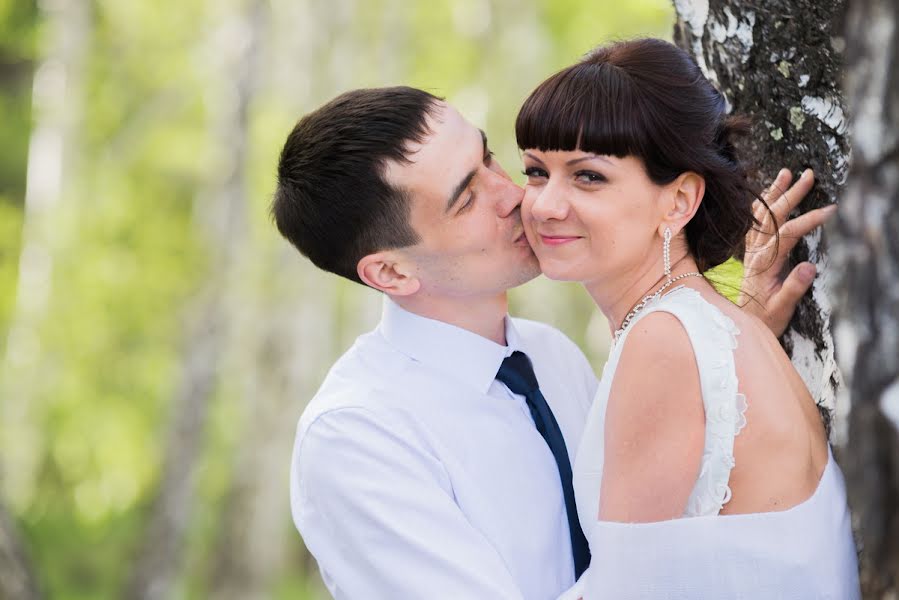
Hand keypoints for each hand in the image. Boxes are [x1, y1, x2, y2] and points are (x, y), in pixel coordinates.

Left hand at [738, 168, 836, 336]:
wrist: (744, 324)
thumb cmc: (765, 319)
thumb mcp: (782, 309)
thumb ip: (793, 288)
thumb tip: (810, 266)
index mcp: (765, 264)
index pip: (788, 234)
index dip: (809, 220)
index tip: (830, 209)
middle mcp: (755, 254)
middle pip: (773, 216)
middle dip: (791, 194)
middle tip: (808, 175)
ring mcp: (750, 252)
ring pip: (760, 216)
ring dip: (773, 193)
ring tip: (785, 173)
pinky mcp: (749, 254)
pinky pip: (752, 224)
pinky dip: (759, 206)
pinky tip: (765, 194)